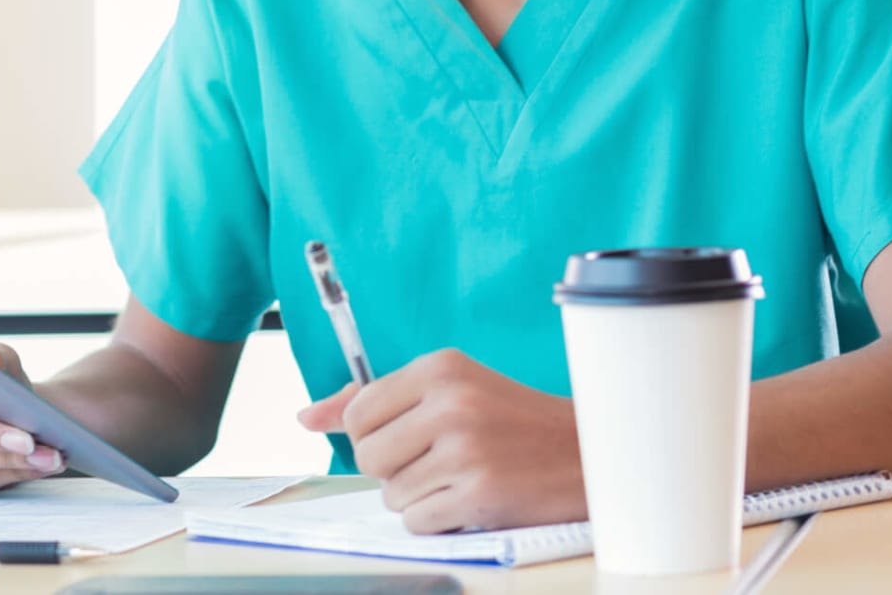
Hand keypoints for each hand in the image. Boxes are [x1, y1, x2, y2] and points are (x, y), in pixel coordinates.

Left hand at [297, 349, 584, 532]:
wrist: (585, 453)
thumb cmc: (511, 420)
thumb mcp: (449, 390)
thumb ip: (373, 400)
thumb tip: (306, 417)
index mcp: (439, 368)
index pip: (358, 411)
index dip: (372, 434)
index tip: (405, 437)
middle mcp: (450, 403)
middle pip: (367, 456)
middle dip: (393, 469)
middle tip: (434, 462)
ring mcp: (465, 449)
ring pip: (391, 494)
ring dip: (418, 497)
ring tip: (457, 478)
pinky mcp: (479, 493)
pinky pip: (418, 522)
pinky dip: (437, 520)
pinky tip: (468, 499)